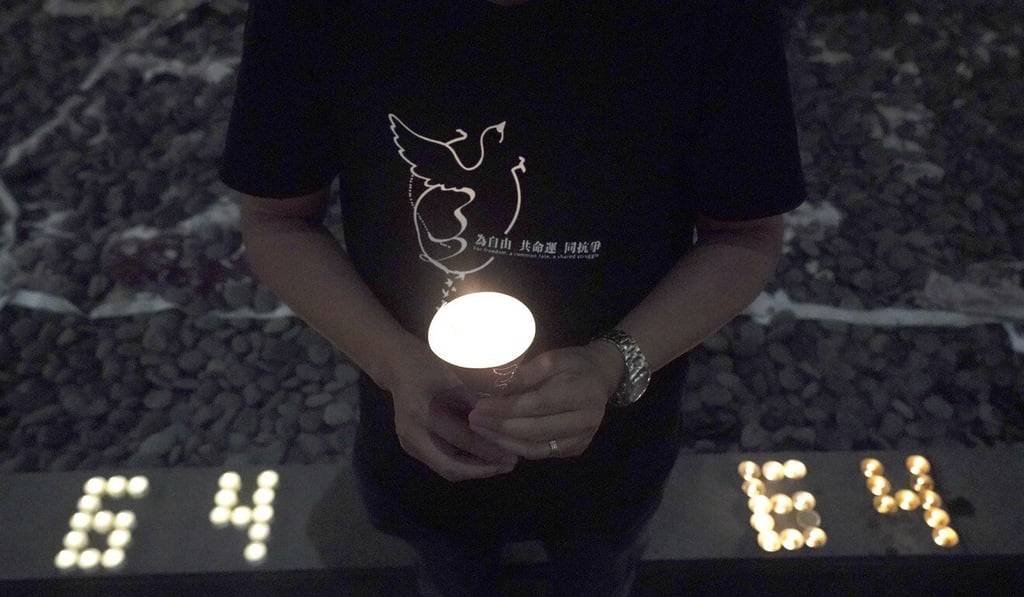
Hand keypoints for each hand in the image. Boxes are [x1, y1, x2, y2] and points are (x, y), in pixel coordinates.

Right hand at [384, 339, 517, 480]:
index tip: (513, 454)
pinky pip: (440, 462)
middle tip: (509, 465)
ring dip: (473, 470)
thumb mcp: (455, 377)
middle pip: (451, 465)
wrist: (397, 367)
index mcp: (422, 414)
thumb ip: (476, 402)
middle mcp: (412, 434)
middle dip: (482, 469)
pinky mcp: (411, 446)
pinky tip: (482, 458)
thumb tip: (506, 423)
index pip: (462, 440)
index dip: (489, 450)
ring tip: (500, 464)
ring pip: (446, 468)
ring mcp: (408, 443)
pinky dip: (462, 463)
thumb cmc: (428, 364)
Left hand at [467, 342, 623, 458]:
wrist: (602, 378)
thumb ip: (526, 374)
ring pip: (536, 447)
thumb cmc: (574, 364)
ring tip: (481, 430)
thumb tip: (494, 388)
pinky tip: (499, 439)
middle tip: (473, 419)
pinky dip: (517, 448)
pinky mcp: (575, 449)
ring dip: (504, 441)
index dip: (504, 408)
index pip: (535, 405)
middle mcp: (585, 420)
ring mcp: (581, 439)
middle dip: (499, 426)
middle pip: (534, 429)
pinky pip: (541, 453)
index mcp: (581, 393)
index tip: (479, 406)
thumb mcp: (552, 359)